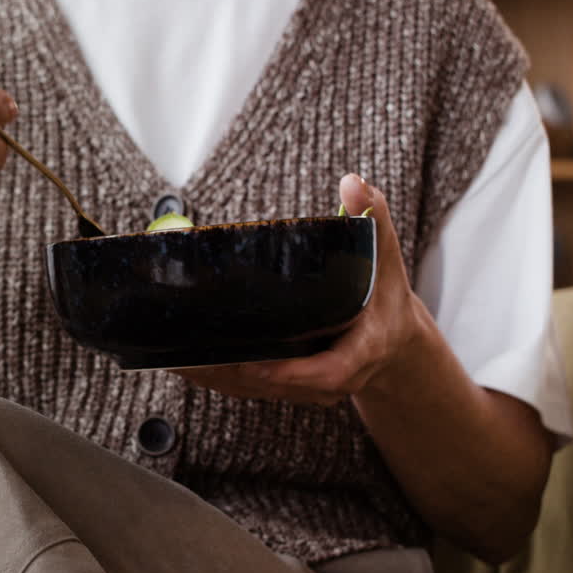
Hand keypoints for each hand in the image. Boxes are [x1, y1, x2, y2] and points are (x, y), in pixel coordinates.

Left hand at [177, 174, 425, 405]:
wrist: (392, 340)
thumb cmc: (385, 296)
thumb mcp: (384, 254)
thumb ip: (372, 218)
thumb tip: (354, 183)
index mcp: (363, 350)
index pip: (330, 372)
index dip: (295, 373)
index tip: (260, 364)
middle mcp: (336, 377)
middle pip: (282, 385)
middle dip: (237, 373)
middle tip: (197, 355)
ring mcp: (310, 387)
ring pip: (259, 390)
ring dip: (219, 378)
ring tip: (180, 360)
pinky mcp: (289, 387)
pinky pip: (250, 387)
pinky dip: (219, 378)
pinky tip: (187, 363)